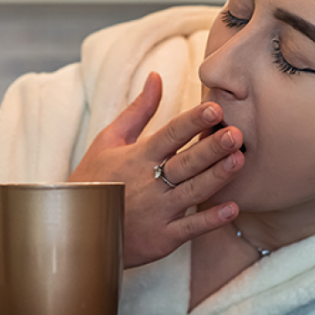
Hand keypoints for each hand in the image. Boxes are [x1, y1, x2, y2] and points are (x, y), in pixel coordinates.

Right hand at [68, 72, 244, 267]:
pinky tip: (232, 208)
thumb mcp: (109, 140)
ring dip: (216, 177)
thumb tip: (156, 76)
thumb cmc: (94, 179)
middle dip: (211, 148)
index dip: (192, 122)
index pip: (170, 135)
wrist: (75, 228)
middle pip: (185, 162)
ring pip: (192, 192)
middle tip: (236, 133)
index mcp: (137, 156)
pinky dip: (210, 220)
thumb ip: (139, 110)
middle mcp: (148, 183)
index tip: (214, 109)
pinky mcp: (161, 238)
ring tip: (239, 160)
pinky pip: (189, 228)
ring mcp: (156, 212)